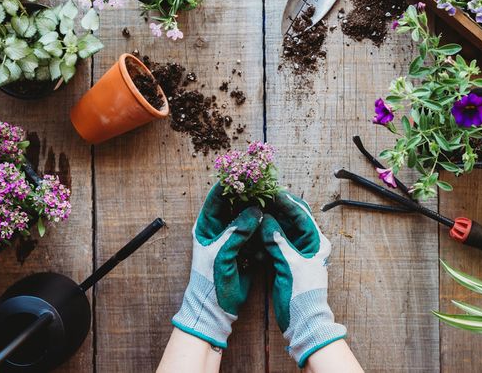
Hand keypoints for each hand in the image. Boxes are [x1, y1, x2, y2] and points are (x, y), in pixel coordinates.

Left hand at [172, 184, 262, 348]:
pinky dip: (264, 227)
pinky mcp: (244, 248)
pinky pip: (255, 232)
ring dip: (259, 210)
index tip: (246, 173)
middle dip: (250, 195)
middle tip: (266, 184)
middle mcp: (219, 228)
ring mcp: (232, 238)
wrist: (216, 309)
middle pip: (235, 204)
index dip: (230, 184)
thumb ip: (238, 231)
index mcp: (206, 226)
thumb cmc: (211, 281)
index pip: (217, 198)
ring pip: (247, 217)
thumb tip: (255, 210)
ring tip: (275, 199)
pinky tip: (275, 221)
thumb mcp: (222, 253)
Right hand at [261, 191, 345, 366]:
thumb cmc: (302, 296)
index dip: (285, 201)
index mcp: (316, 242)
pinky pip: (275, 243)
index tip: (269, 191)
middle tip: (258, 197)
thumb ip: (278, 241)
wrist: (304, 323)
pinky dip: (265, 237)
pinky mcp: (287, 261)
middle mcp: (309, 244)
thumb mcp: (290, 266)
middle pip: (291, 219)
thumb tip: (265, 219)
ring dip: (268, 221)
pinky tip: (252, 230)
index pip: (301, 214)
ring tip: (252, 209)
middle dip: (275, 208)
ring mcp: (297, 253)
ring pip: (281, 230)